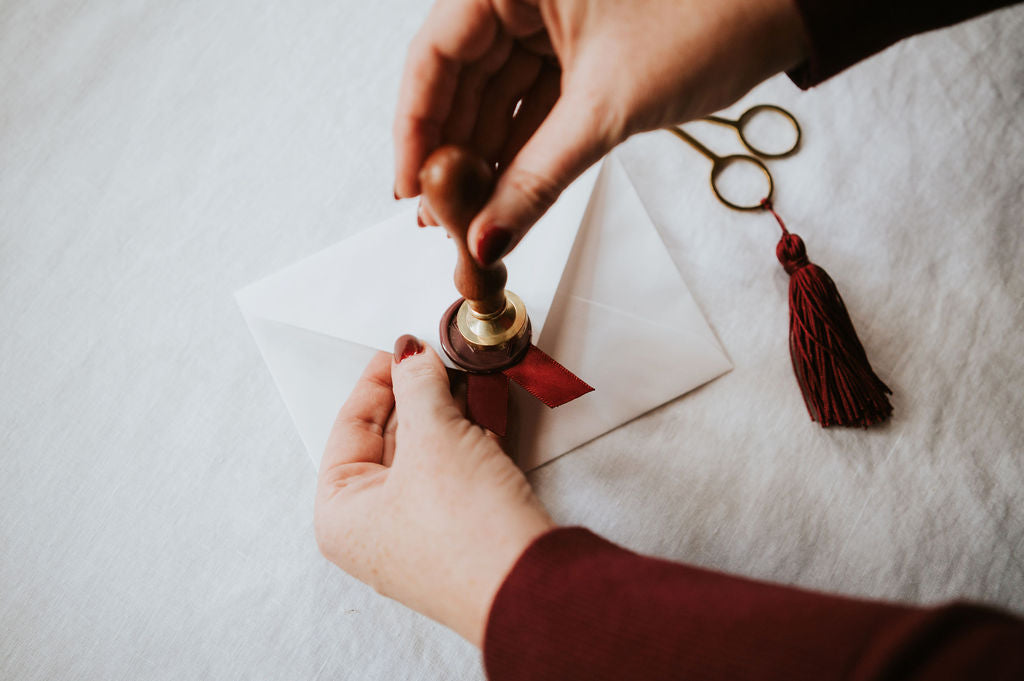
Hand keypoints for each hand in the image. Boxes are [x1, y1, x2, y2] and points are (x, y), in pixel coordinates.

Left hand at [314, 335, 553, 646]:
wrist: (532, 585)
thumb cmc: (465, 531)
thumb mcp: (435, 437)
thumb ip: (418, 385)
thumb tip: (412, 355)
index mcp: (340, 515)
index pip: (350, 427)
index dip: (379, 381)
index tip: (403, 349)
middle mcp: (372, 530)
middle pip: (390, 440)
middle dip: (420, 396)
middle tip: (441, 359)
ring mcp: (416, 535)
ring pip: (427, 455)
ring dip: (449, 414)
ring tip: (466, 376)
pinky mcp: (459, 534)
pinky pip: (454, 474)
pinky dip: (468, 441)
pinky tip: (485, 408)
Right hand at [393, 0, 806, 263]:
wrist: (783, 9)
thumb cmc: (709, 20)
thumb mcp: (607, 108)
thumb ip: (538, 177)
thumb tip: (486, 240)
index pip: (435, 54)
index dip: (415, 127)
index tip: (409, 188)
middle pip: (460, 80)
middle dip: (452, 153)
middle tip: (444, 221)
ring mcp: (548, 20)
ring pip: (495, 96)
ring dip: (485, 158)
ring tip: (473, 220)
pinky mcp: (576, 49)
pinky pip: (531, 102)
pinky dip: (521, 147)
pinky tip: (506, 195)